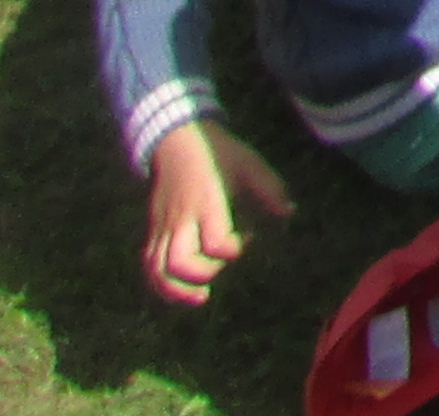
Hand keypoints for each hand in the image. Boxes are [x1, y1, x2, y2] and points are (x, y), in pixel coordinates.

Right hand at [141, 119, 290, 303]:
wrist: (176, 141)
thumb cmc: (219, 153)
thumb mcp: (249, 163)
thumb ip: (270, 189)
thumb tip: (290, 212)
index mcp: (207, 202)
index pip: (215, 242)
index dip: (235, 249)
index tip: (249, 237)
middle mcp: (181, 220)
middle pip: (180, 262)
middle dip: (204, 274)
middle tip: (222, 267)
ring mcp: (163, 228)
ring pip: (157, 270)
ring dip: (177, 291)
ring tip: (201, 296)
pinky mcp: (153, 232)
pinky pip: (148, 266)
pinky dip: (160, 286)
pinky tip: (180, 292)